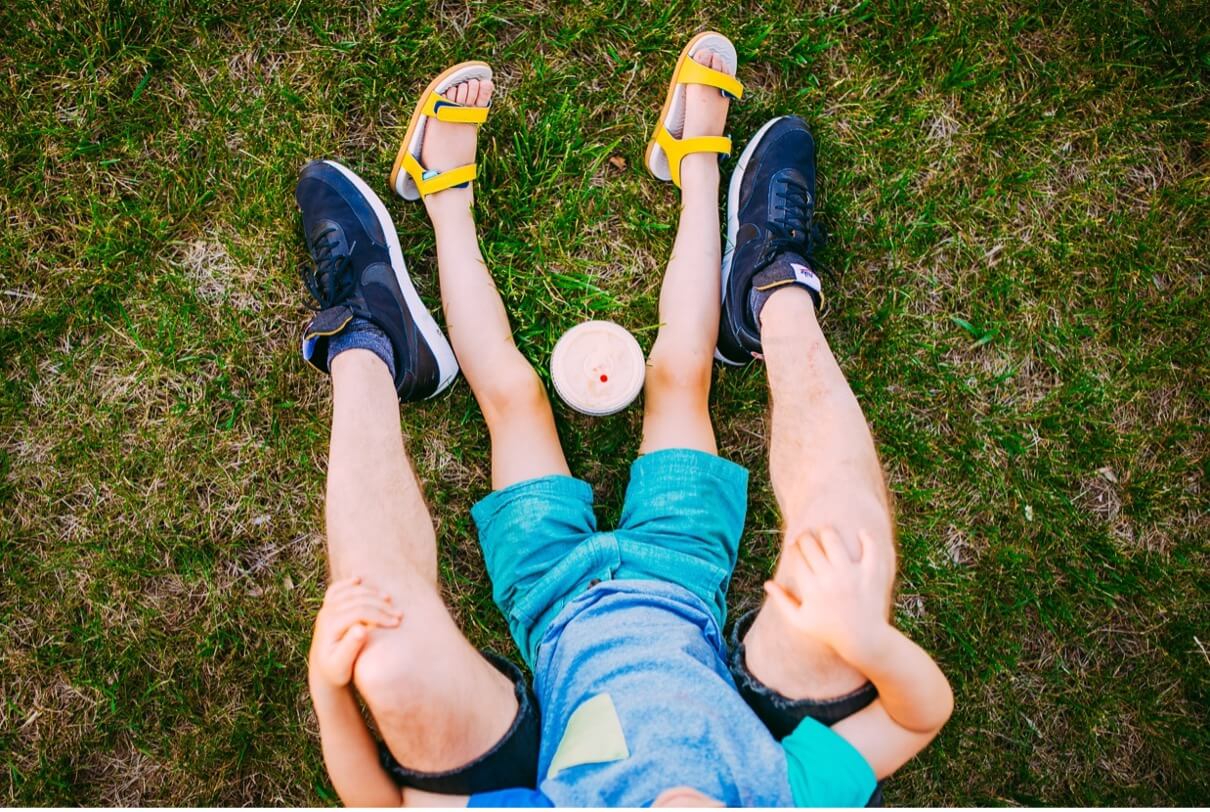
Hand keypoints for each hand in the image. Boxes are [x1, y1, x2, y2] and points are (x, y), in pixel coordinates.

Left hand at [309, 577, 401, 689]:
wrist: (323, 672)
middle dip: (381, 605)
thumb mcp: (341, 666)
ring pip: (351, 591)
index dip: (380, 615)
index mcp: (330, 625)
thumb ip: (350, 647)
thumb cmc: (336, 671)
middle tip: (400, 615)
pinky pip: (337, 589)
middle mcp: (326, 613)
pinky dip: (348, 583)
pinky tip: (359, 579)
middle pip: (358, 600)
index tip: (397, 623)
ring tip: (390, 600)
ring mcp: (326, 608)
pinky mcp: (327, 607)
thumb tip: (362, 629)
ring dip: (372, 593)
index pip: (359, 611)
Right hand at [763, 527, 893, 663]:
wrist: (863, 640)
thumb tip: (767, 583)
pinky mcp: (870, 574)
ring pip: (833, 538)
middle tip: (809, 539)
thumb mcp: (800, 621)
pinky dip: (866, 536)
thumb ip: (782, 601)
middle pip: (810, 543)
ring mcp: (850, 575)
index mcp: (810, 589)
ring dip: (827, 532)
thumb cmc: (828, 631)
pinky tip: (860, 533)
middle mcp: (829, 579)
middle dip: (805, 537)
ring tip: (827, 535)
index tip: (796, 547)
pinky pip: (870, 547)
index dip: (794, 547)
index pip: (796, 555)